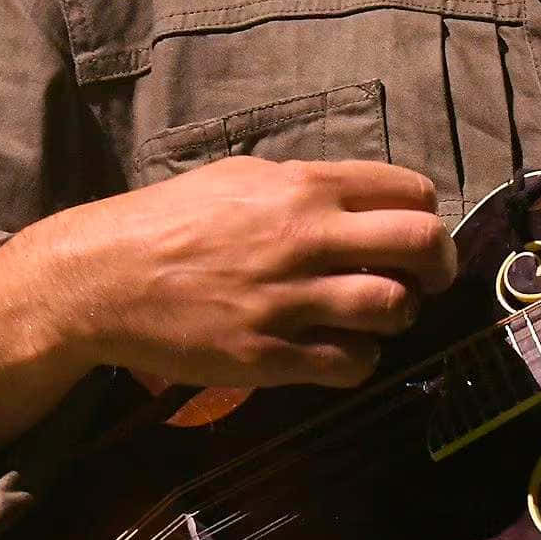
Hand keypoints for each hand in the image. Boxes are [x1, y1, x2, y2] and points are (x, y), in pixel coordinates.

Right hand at [0, 157, 454, 393]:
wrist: (102, 277)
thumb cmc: (168, 220)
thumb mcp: (239, 176)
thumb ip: (304, 184)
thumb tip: (358, 198)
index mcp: (302, 187)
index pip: (410, 192)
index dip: (426, 216)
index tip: (417, 234)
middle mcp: (305, 238)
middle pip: (422, 245)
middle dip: (439, 265)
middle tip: (428, 280)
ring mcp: (288, 300)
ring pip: (394, 309)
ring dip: (398, 315)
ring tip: (375, 316)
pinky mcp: (268, 356)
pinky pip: (351, 364)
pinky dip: (360, 359)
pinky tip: (341, 350)